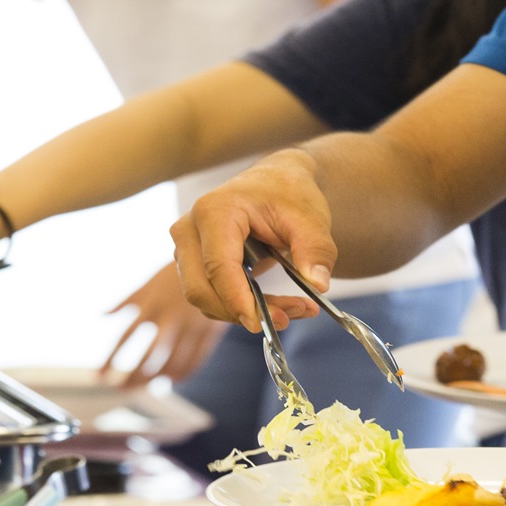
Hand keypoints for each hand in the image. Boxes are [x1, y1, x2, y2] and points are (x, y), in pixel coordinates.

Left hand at [102, 263, 229, 387]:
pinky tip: (172, 379)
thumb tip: (102, 314)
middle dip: (133, 377)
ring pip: (172, 363)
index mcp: (151, 306)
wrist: (217, 264)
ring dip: (156, 378)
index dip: (110, 359)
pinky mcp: (210, 334)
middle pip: (147, 357)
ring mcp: (191, 328)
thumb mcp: (150, 283)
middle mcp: (170, 320)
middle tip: (121, 389)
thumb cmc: (177, 273)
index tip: (99, 377)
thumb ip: (127, 301)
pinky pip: (195, 361)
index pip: (125, 337)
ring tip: (145, 385)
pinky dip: (182, 374)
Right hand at [170, 149, 332, 331]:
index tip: (265, 323)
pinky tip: (278, 304)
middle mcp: (190, 230)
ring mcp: (187, 249)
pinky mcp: (193, 265)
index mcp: (214, 212)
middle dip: (243, 311)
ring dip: (246, 312)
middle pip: (202, 289)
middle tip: (290, 317)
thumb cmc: (289, 194)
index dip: (238, 299)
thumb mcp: (310, 218)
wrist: (276, 182)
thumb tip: (319, 284)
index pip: (218, 266)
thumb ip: (316, 250)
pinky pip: (211, 298)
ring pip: (205, 299)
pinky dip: (242, 308)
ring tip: (295, 308)